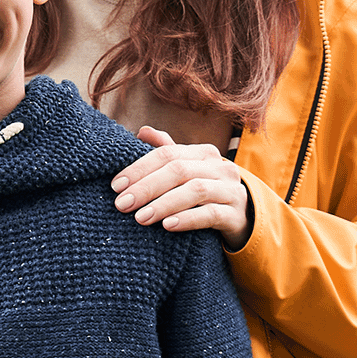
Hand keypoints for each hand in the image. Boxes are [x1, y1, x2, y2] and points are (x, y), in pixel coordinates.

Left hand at [112, 127, 253, 251]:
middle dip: (147, 187)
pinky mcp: (236, 214)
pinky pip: (211, 215)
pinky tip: (167, 226)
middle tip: (122, 204)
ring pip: (195, 191)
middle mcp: (220, 167)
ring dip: (164, 204)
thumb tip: (143, 131)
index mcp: (203, 153)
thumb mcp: (186, 171)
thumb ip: (166, 152)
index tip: (116, 185)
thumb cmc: (204, 193)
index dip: (139, 168)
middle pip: (179, 170)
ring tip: (140, 218)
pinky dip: (187, 219)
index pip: (167, 153)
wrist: (241, 219)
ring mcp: (231, 190)